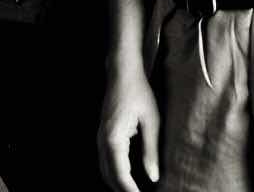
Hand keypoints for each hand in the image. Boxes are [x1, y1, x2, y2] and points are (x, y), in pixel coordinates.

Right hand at [98, 68, 161, 191]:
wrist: (122, 72)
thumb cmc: (140, 93)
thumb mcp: (152, 121)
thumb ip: (151, 150)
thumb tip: (153, 177)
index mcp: (113, 139)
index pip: (120, 175)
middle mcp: (102, 142)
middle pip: (109, 176)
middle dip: (123, 190)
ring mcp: (100, 139)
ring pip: (105, 170)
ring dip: (119, 183)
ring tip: (135, 191)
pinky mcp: (103, 136)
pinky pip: (106, 161)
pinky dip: (115, 173)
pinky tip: (128, 177)